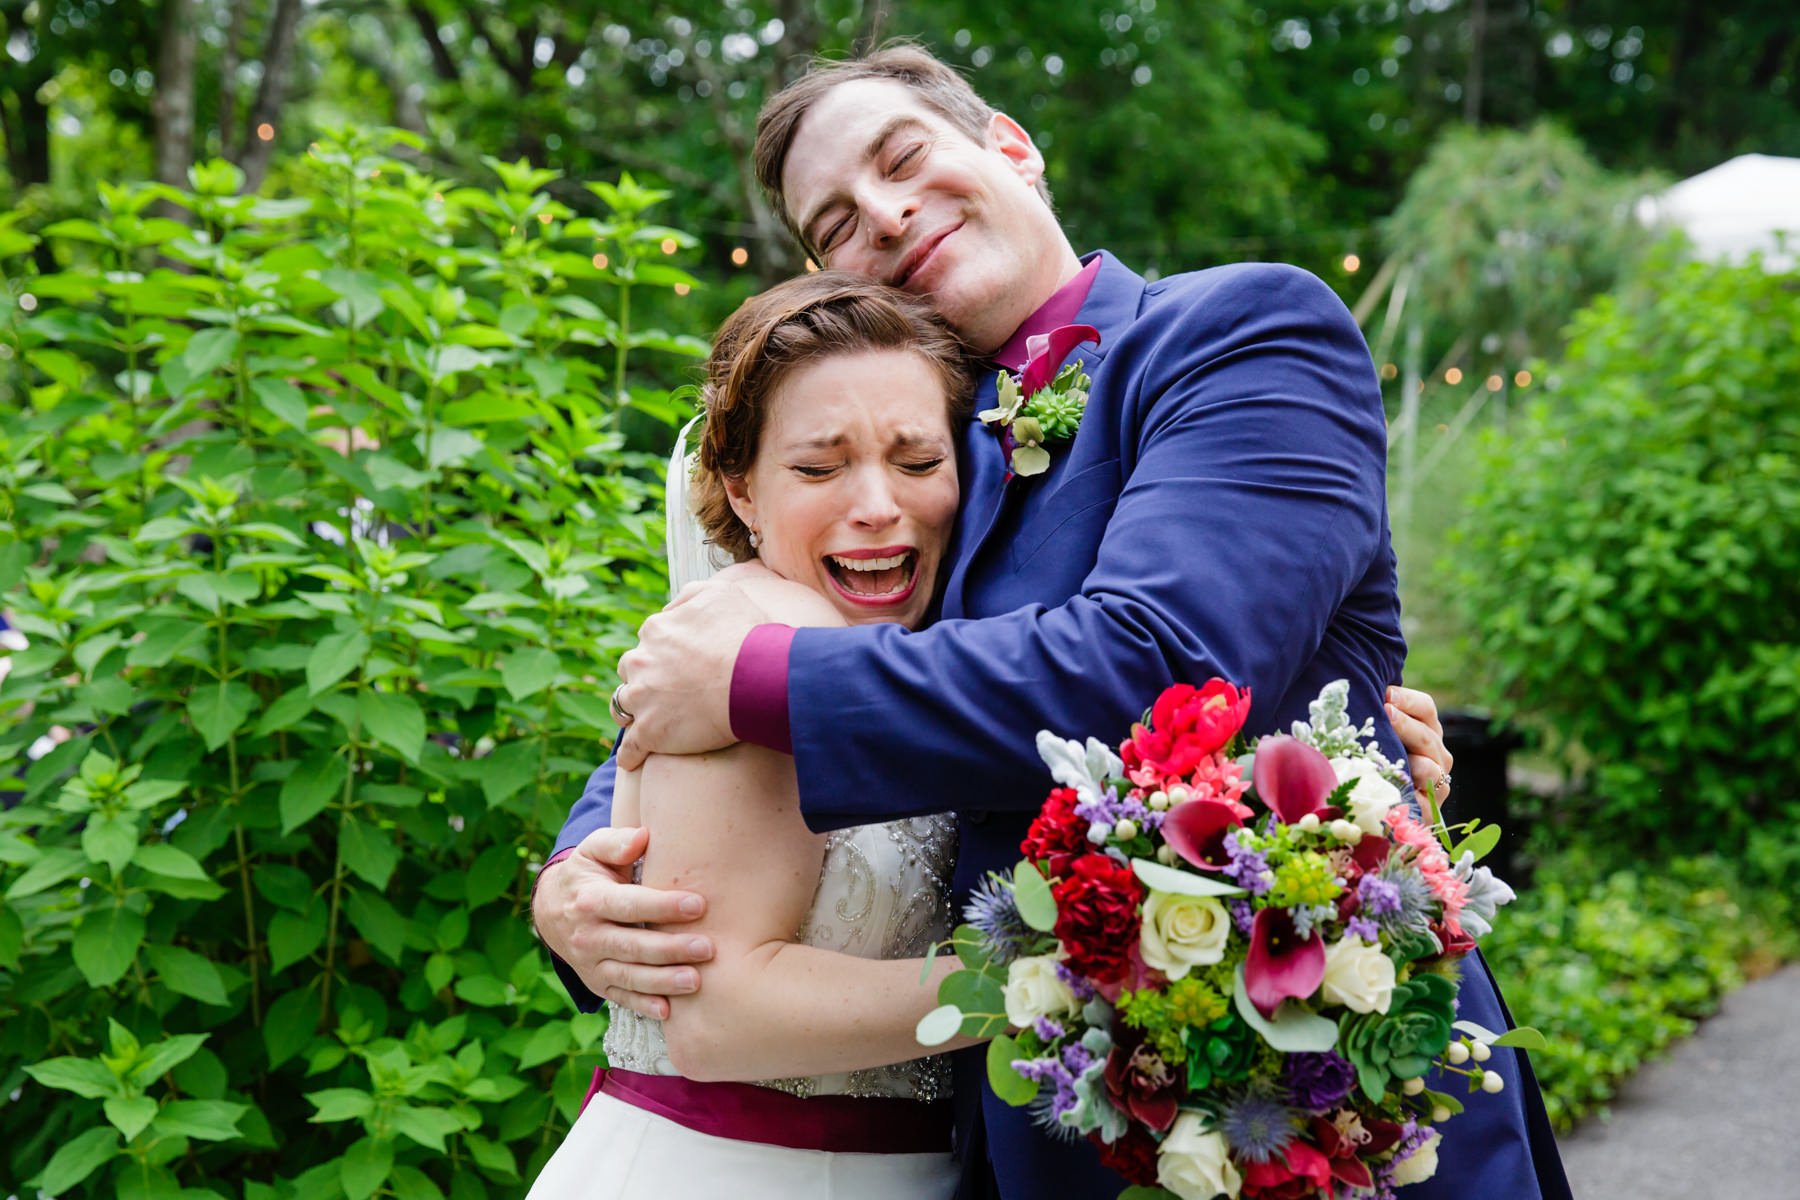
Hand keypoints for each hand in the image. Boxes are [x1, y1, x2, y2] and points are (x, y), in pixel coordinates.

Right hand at [532, 826, 713, 1018]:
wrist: (552, 908)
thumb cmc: (588, 873)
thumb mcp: (594, 849)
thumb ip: (617, 842)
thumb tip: (643, 837)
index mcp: (590, 900)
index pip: (629, 905)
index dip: (663, 906)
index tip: (699, 904)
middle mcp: (587, 935)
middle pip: (631, 945)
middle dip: (670, 949)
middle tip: (707, 948)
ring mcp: (590, 963)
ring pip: (628, 976)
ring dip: (662, 981)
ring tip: (695, 981)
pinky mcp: (597, 982)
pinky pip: (620, 997)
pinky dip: (643, 1006)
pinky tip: (668, 1011)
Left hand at [614, 574, 771, 769]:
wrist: (753, 677)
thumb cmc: (745, 634)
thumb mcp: (718, 593)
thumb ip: (690, 596)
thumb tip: (673, 607)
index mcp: (655, 630)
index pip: (649, 639)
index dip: (664, 650)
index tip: (680, 661)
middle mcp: (640, 662)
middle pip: (630, 669)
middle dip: (642, 677)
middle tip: (663, 689)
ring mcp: (641, 699)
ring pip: (622, 706)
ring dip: (631, 712)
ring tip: (642, 723)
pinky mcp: (649, 733)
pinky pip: (630, 749)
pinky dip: (631, 755)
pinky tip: (634, 761)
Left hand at [1385, 684, 1452, 800]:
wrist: (1382, 808)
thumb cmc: (1376, 765)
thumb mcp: (1379, 738)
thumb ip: (1378, 717)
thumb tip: (1362, 689)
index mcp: (1426, 731)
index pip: (1425, 708)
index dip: (1408, 700)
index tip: (1385, 693)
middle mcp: (1437, 754)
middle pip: (1426, 734)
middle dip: (1405, 722)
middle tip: (1385, 712)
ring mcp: (1437, 781)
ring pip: (1430, 764)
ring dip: (1412, 751)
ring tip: (1392, 745)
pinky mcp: (1431, 806)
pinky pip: (1426, 791)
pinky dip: (1413, 782)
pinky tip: (1395, 778)